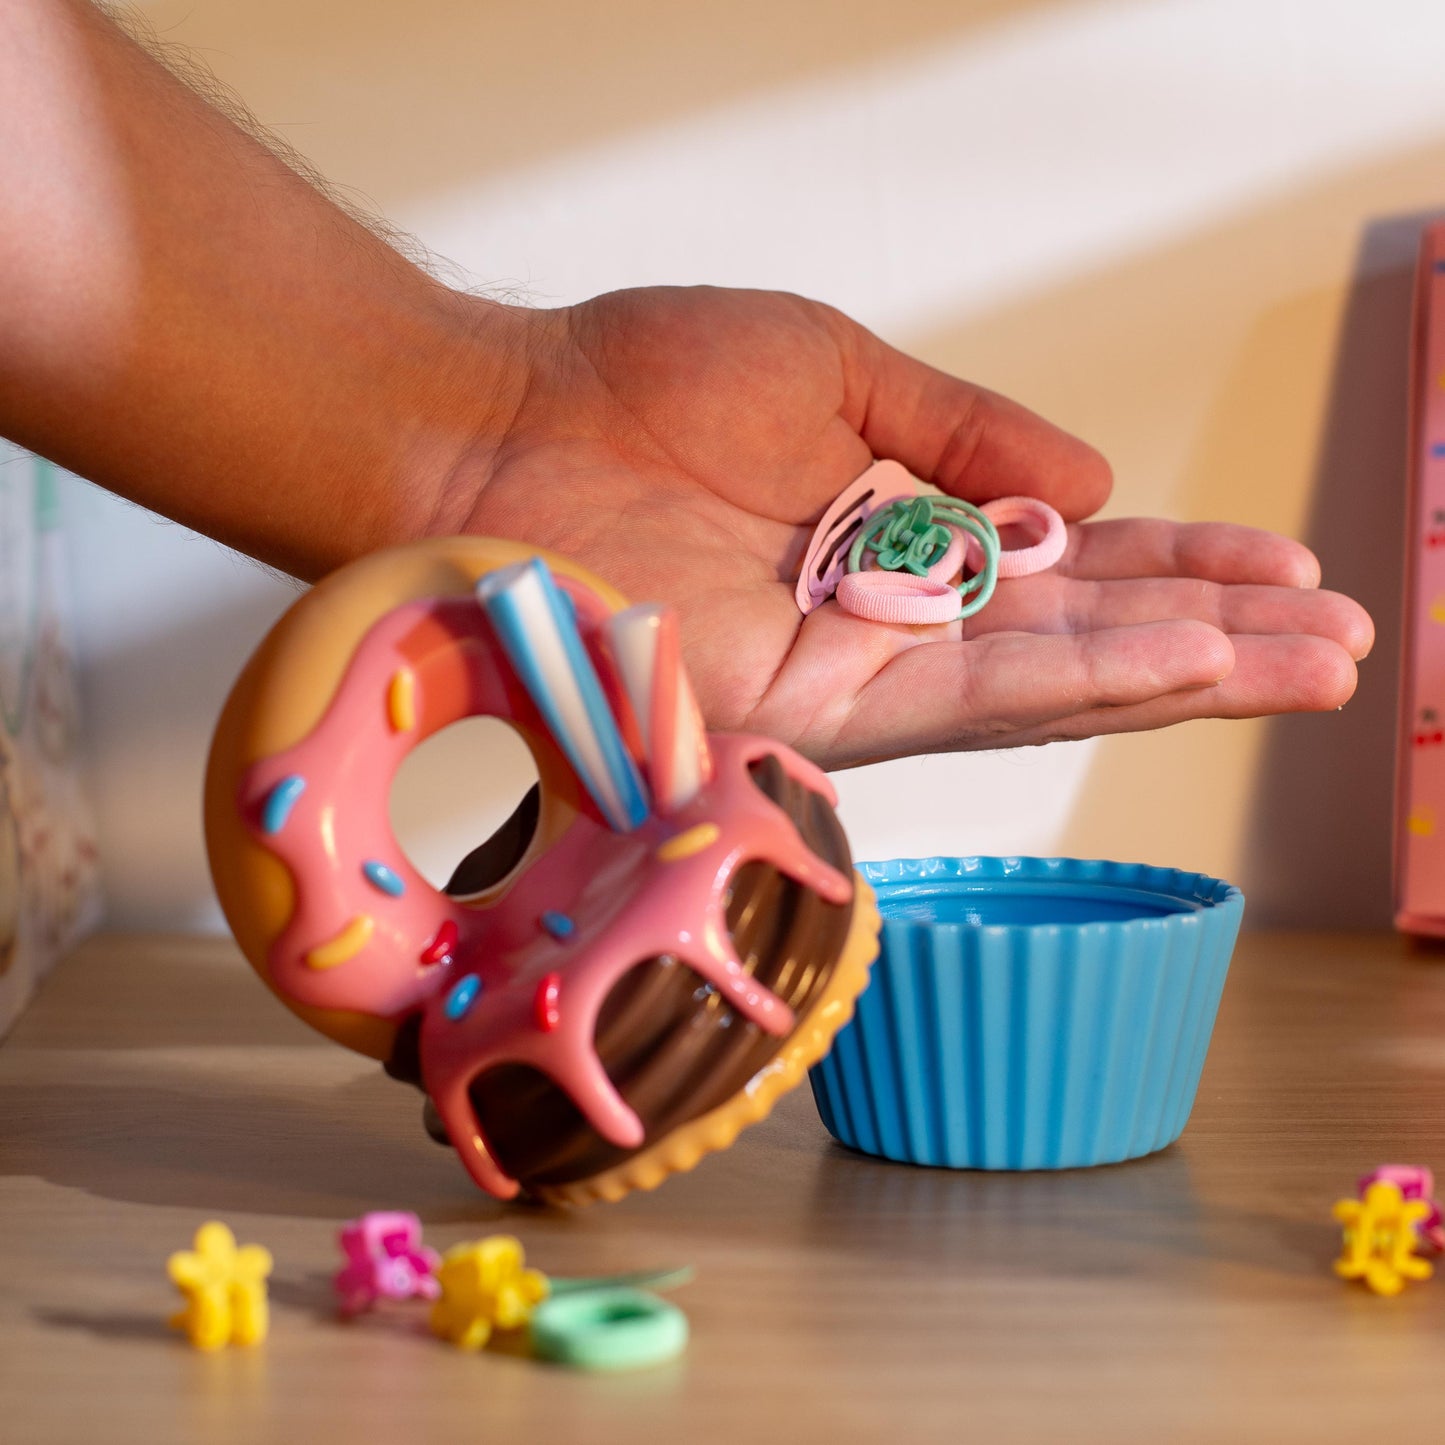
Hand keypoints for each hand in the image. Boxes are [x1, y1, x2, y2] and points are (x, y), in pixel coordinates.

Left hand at [445, 286, 1372, 768]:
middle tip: (1339, 642)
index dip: (1176, 567)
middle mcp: (886, 620)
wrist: (503, 432)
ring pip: (1043, 687)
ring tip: (1306, 664)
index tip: (1278, 563)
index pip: (1065, 568)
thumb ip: (967, 430)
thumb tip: (1098, 486)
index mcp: (898, 538)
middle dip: (1212, 640)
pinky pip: (961, 699)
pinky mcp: (804, 711)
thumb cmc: (641, 385)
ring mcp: (850, 675)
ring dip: (1180, 675)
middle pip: (1075, 641)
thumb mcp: (840, 371)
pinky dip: (1077, 681)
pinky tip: (1183, 664)